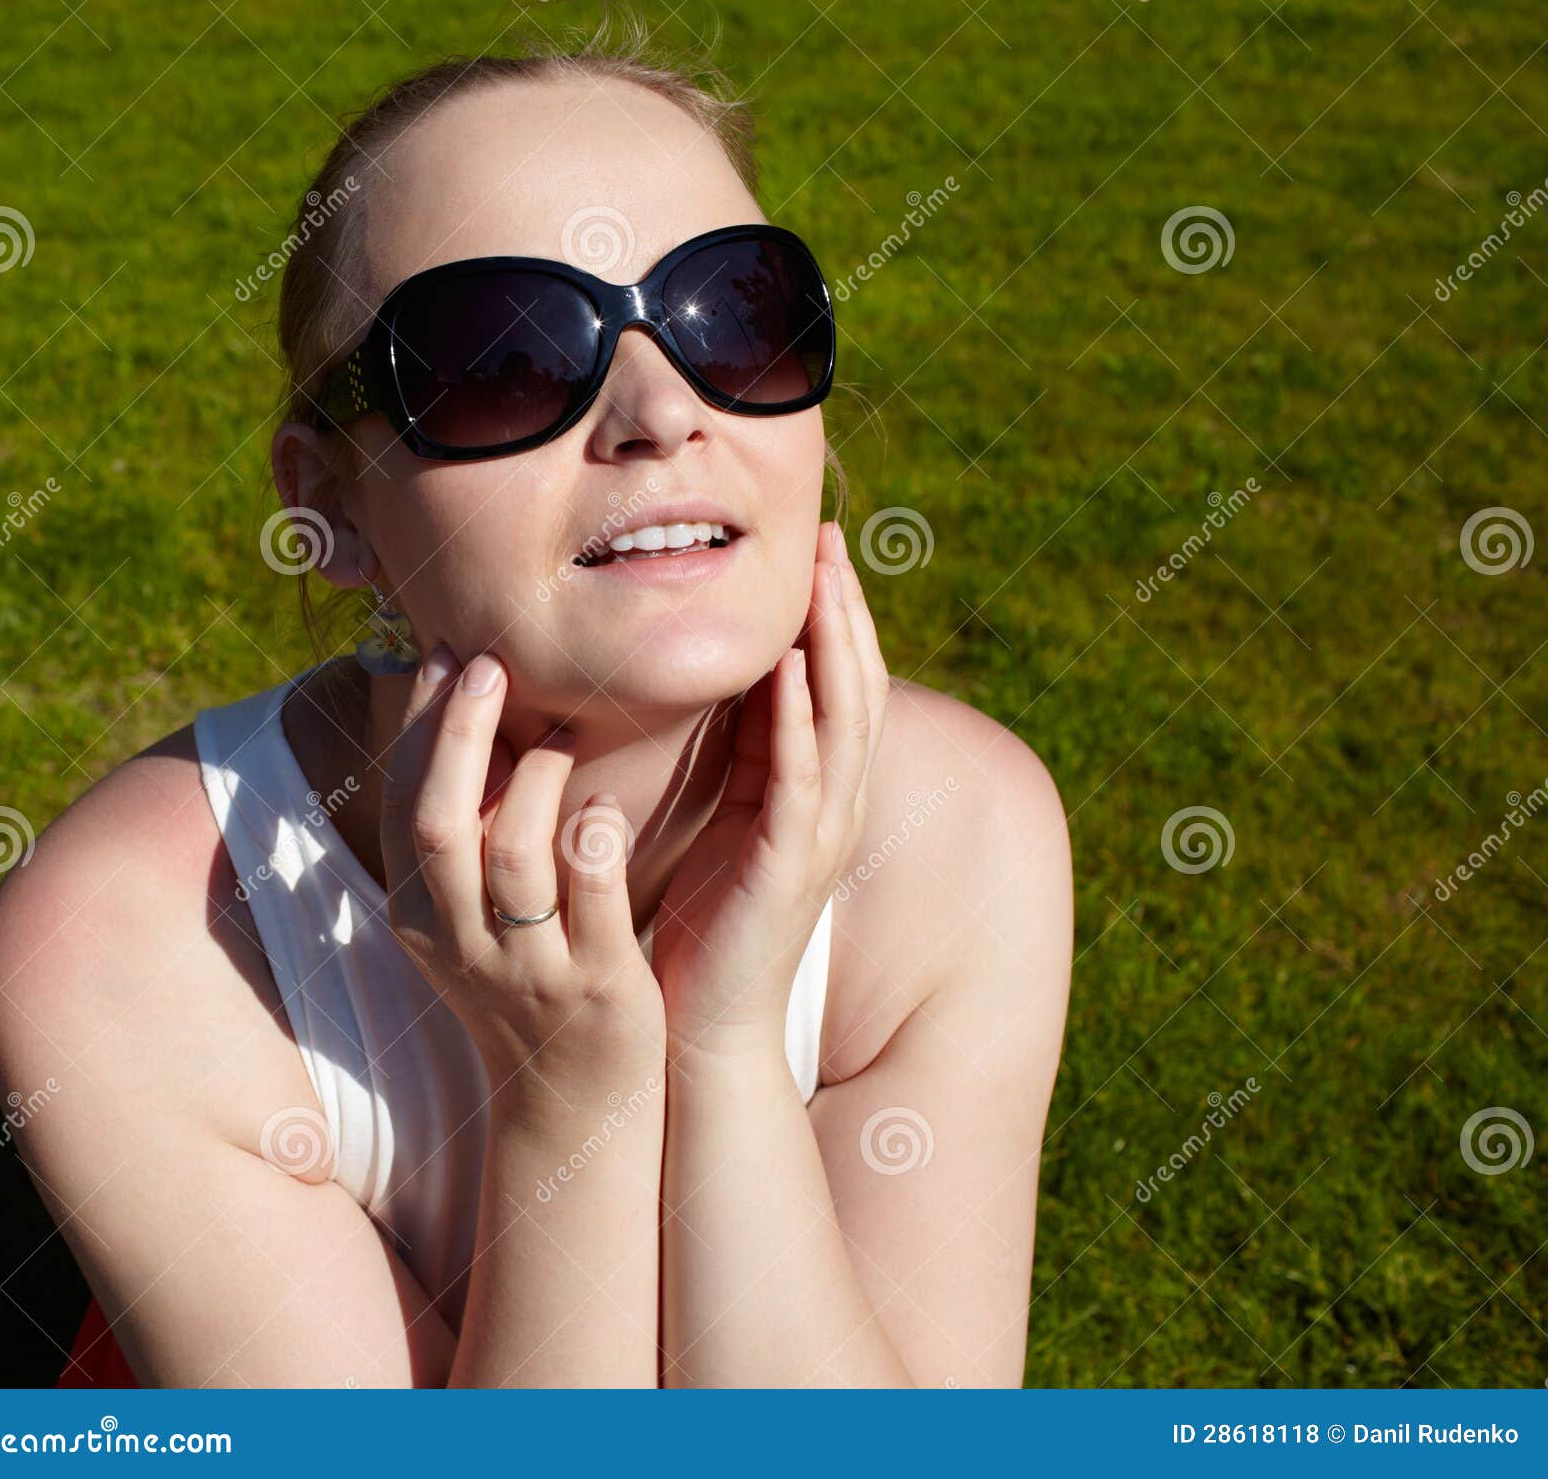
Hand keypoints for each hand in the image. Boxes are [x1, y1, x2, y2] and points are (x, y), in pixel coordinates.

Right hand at [378, 645, 664, 1104]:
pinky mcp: (597, 983)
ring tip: (560, 737)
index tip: (444, 654)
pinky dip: (599, 839)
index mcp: (420, 915)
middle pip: (440, 822)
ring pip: (516, 856)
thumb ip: (465, 833)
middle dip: (458, 734)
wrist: (572, 1099)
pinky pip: (594, 896)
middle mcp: (461, 940)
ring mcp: (529, 965)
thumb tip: (463, 718)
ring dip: (535, 781)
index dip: (418, 726)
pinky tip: (609, 806)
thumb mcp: (469, 915)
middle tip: (490, 664)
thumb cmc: (527, 980)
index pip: (402, 803)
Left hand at [651, 521, 889, 1056]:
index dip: (834, 617)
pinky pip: (801, 780)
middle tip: (830, 540)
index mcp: (819, 792)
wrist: (705, 1022)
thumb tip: (730, 682)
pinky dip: (800, 722)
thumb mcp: (726, 818)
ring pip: (842, 723)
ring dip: (834, 647)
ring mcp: (819, 836)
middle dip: (844, 611)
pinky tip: (790, 671)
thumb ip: (740, 754)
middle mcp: (835, 807)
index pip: (839, 686)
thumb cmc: (707, 922)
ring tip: (823, 581)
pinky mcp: (788, 865)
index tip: (817, 549)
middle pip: (856, 688)